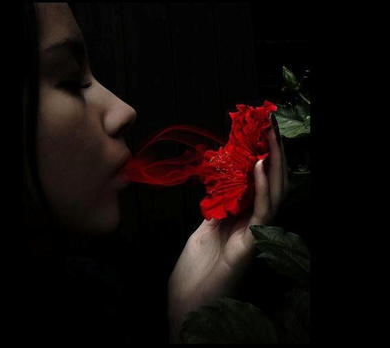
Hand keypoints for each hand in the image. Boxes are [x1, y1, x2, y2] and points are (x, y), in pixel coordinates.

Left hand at [167, 128, 287, 342]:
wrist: (188, 302)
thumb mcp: (204, 229)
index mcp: (242, 218)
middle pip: (269, 184)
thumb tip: (219, 186)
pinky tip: (260, 166)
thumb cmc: (195, 270)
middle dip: (271, 154)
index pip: (256, 183)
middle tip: (269, 126)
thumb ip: (216, 209)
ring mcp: (256, 233)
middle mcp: (253, 223)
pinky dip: (262, 187)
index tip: (255, 132)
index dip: (258, 158)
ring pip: (273, 193)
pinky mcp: (253, 243)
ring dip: (273, 164)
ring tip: (270, 137)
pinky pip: (262, 210)